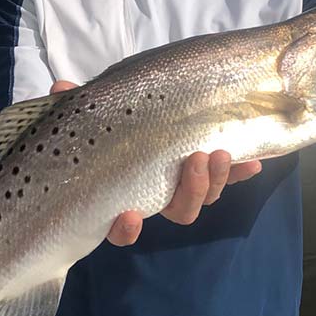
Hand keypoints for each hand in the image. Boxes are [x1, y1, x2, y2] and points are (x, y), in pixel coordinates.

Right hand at [49, 80, 262, 246]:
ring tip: (220, 152)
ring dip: (215, 180)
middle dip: (190, 192)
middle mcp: (157, 197)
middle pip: (178, 212)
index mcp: (123, 194)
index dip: (125, 229)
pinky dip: (239, 172)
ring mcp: (184, 185)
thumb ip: (74, 107)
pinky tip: (255, 162)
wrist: (135, 114)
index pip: (120, 227)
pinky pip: (225, 178)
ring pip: (204, 198)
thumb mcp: (88, 115)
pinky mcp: (206, 170)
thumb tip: (60, 86)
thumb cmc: (106, 126)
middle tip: (196, 159)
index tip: (129, 214)